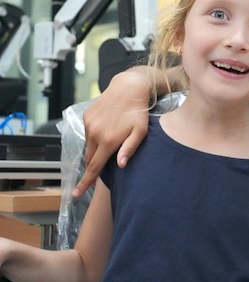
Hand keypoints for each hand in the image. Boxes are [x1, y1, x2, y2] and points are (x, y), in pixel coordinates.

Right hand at [73, 71, 150, 196]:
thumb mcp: (141, 132)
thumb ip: (130, 149)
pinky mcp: (86, 116)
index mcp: (108, 141)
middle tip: (99, 171)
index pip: (94, 167)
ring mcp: (89, 124)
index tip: (75, 194)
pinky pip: (88, 133)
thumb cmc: (139, 112)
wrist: (129, 87)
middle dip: (92, 166)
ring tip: (109, 142)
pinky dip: (94, 137)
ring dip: (96, 149)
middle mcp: (95, 134)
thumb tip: (120, 166)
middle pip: (89, 158)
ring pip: (88, 145)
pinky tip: (107, 129)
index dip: (85, 182)